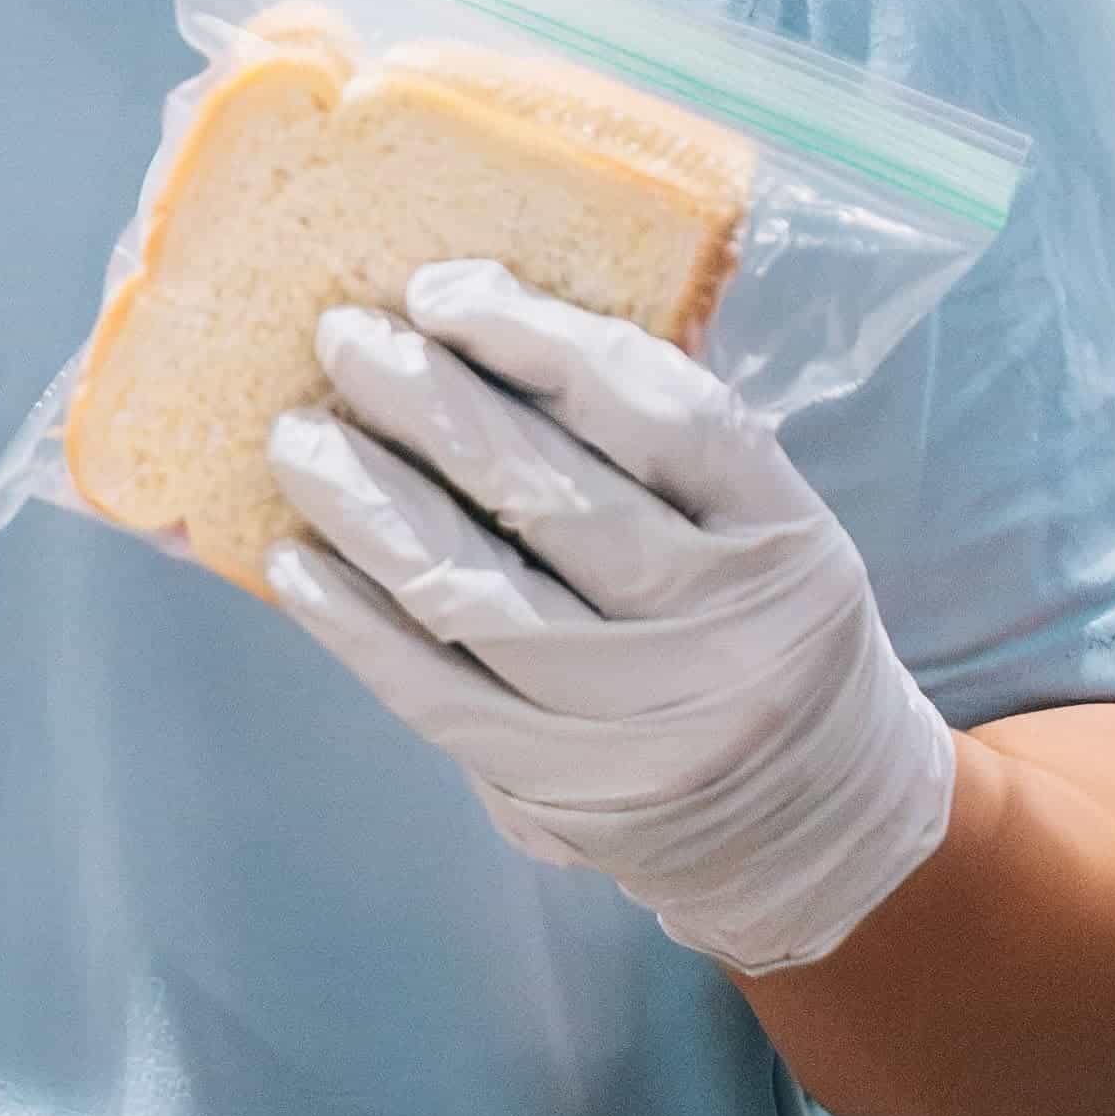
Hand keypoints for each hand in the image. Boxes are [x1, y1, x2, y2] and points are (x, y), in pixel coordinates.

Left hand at [266, 260, 962, 981]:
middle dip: (428, 404)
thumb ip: (660, 454)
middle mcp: (721, 629)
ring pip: (477, 595)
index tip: (440, 289)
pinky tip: (296, 564)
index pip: (665, 415)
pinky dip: (355, 625)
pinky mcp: (562, 788)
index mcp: (784, 536)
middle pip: (552, 497)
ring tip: (296, 442)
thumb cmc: (763, 634)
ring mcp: (639, 718)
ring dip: (368, 507)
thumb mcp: (765, 531)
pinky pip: (435, 693)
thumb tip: (481, 336)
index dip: (542, 340)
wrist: (818, 826)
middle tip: (341, 339)